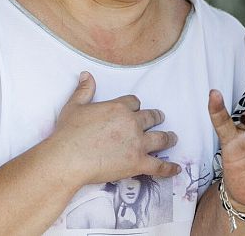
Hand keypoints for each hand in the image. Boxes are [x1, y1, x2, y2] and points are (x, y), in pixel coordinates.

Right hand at [51, 71, 180, 185]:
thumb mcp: (74, 106)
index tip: (136, 109)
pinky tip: (176, 169)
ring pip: (161, 138)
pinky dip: (169, 168)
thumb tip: (87, 74)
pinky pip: (159, 166)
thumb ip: (84, 90)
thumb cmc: (69, 133)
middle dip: (157, 118)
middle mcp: (132, 123)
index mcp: (119, 108)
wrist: (68, 158)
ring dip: (169, 138)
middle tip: (160, 119)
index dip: (136, 106)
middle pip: (151, 117)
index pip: (134, 102)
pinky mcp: (138, 163)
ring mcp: (137, 143)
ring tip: (173, 138)